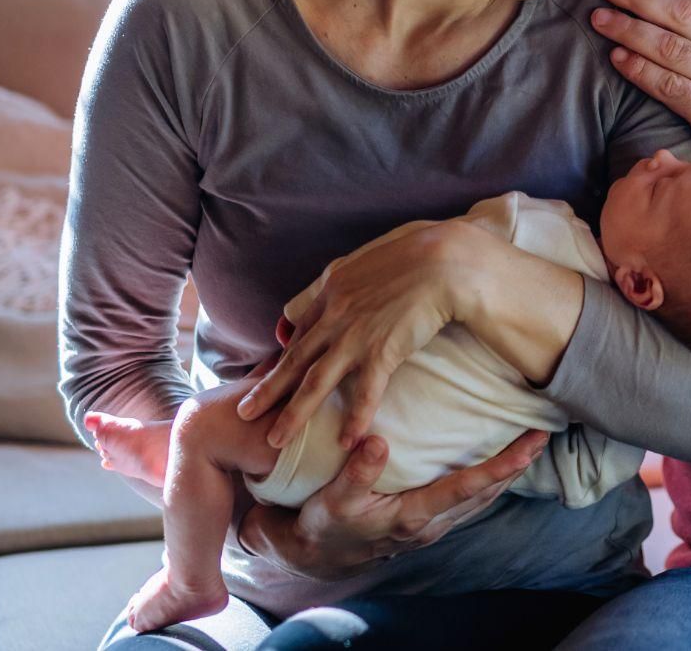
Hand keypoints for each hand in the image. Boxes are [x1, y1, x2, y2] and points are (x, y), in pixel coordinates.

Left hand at [237, 220, 489, 449]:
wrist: (446, 257)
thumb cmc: (420, 248)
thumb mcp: (374, 250)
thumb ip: (357, 266)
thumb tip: (355, 272)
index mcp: (333, 286)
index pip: (300, 326)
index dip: (287, 352)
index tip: (276, 370)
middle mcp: (335, 312)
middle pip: (294, 359)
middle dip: (268, 389)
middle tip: (244, 413)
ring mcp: (355, 333)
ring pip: (315, 382)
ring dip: (294, 414)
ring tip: (276, 440)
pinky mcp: (382, 349)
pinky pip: (364, 392)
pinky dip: (355, 418)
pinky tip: (345, 441)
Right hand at [237, 429, 546, 577]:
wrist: (317, 555)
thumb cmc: (325, 523)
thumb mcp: (333, 498)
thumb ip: (356, 472)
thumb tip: (378, 442)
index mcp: (411, 517)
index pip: (466, 489)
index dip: (500, 467)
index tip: (529, 447)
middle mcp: (429, 525)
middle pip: (485, 494)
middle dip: (517, 466)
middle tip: (544, 434)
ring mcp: (431, 526)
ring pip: (481, 500)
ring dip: (508, 474)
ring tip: (531, 444)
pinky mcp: (427, 521)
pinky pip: (468, 501)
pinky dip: (489, 482)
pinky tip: (499, 464)